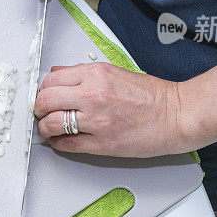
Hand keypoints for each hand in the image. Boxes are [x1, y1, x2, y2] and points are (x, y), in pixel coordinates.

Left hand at [34, 63, 189, 157]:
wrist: (177, 114)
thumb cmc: (151, 94)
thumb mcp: (113, 71)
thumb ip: (82, 73)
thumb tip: (57, 74)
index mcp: (95, 74)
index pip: (50, 80)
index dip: (43, 90)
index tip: (45, 96)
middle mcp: (92, 95)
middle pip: (45, 101)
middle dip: (39, 108)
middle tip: (42, 112)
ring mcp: (96, 121)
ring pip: (51, 124)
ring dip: (44, 128)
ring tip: (49, 128)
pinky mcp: (103, 144)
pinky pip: (67, 145)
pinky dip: (57, 144)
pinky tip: (59, 141)